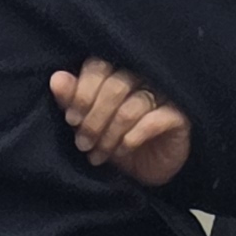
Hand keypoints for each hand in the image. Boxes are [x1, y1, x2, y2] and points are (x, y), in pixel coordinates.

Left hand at [48, 60, 190, 186]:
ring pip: (130, 107)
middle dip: (94, 120)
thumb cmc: (116, 138)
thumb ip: (73, 99)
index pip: (99, 66)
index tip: (72, 120)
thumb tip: (57, 79)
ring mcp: (164, 93)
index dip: (82, 92)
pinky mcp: (179, 115)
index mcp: (119, 69)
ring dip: (109, 134)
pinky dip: (132, 138)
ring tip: (98, 155)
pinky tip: (123, 150)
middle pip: (114, 86)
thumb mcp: (89, 122)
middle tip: (83, 144)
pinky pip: (153, 121)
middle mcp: (143, 75)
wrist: (148, 170)